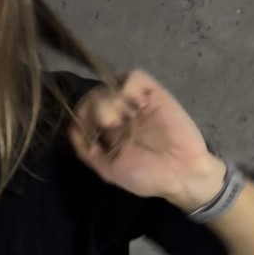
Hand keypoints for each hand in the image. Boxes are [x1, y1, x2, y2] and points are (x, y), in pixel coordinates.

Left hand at [68, 69, 226, 206]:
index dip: (81, 114)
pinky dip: (126, 88)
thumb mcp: (108, 169)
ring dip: (108, 99)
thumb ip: (86, 151)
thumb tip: (72, 128)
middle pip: (96, 94)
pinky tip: (133, 107)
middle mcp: (121, 113)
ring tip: (119, 119)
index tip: (88, 129)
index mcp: (109, 130)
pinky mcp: (155, 95)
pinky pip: (134, 77)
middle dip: (95, 108)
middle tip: (109, 126)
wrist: (181, 176)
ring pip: (112, 83)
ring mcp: (137, 103)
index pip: (85, 109)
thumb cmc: (147, 177)